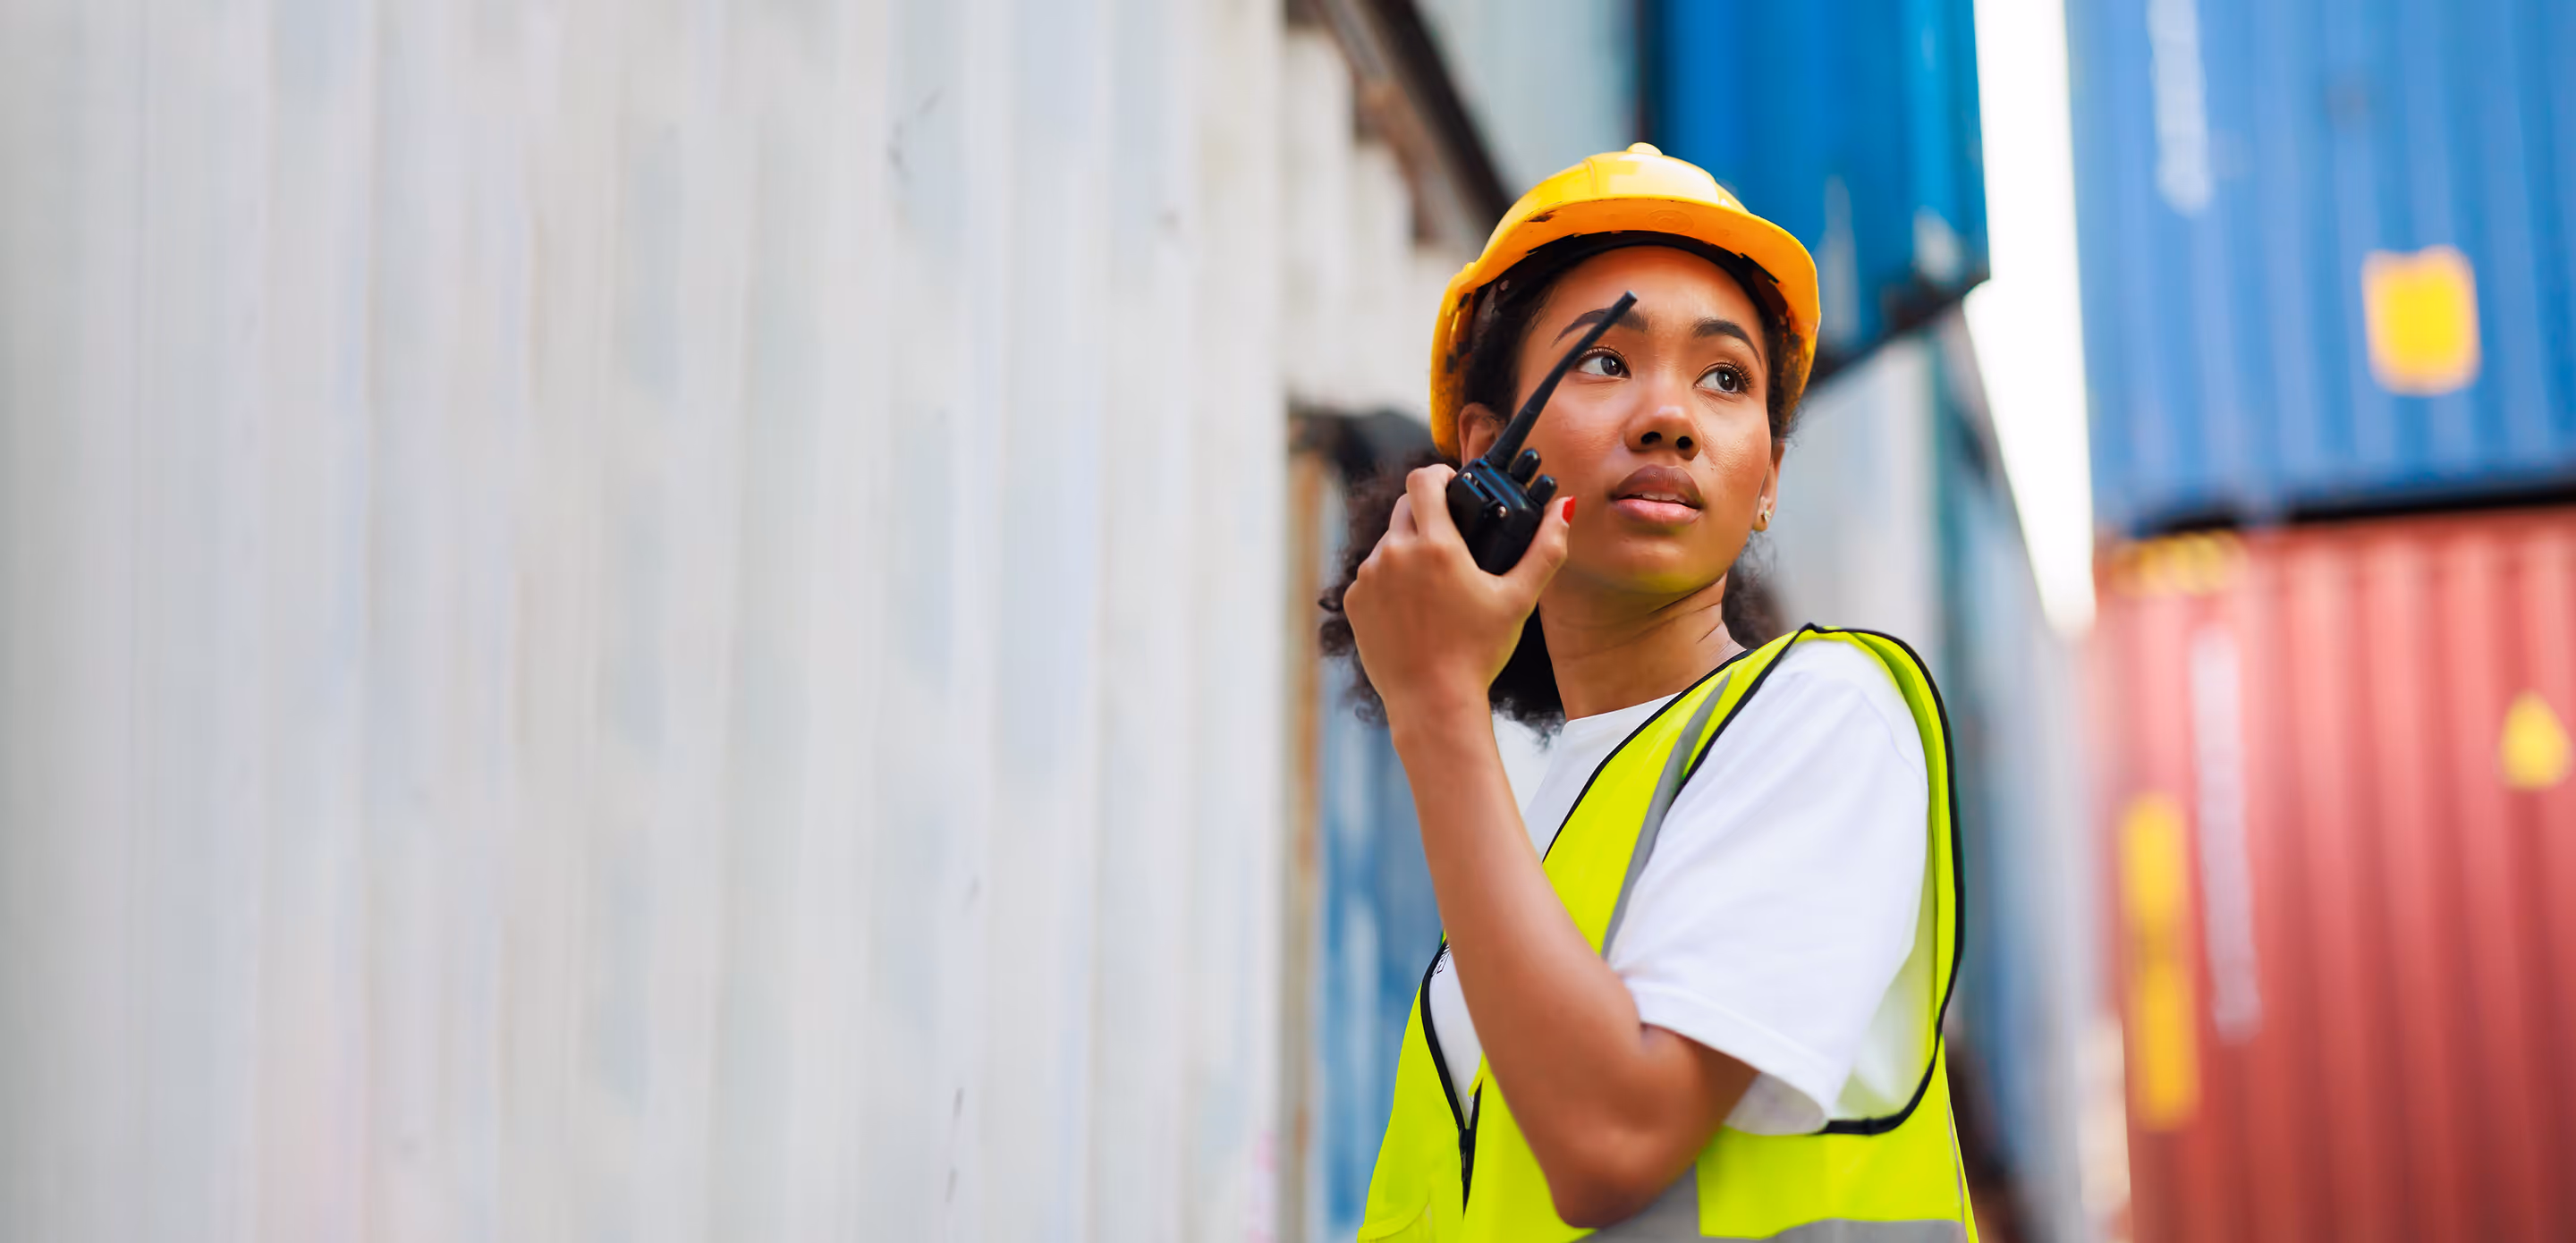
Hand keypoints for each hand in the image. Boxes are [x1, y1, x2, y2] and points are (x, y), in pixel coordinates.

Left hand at [1343, 465, 1573, 727]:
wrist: (1432, 703)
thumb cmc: (1479, 652)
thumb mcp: (1519, 599)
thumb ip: (1545, 549)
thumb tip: (1565, 507)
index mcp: (1435, 545)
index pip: (1423, 479)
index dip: (1438, 474)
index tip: (1452, 485)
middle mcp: (1394, 554)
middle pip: (1405, 507)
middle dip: (1427, 514)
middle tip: (1451, 539)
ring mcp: (1369, 578)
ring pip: (1388, 542)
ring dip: (1407, 550)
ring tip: (1433, 582)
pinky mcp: (1353, 601)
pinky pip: (1371, 575)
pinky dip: (1389, 581)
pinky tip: (1411, 607)